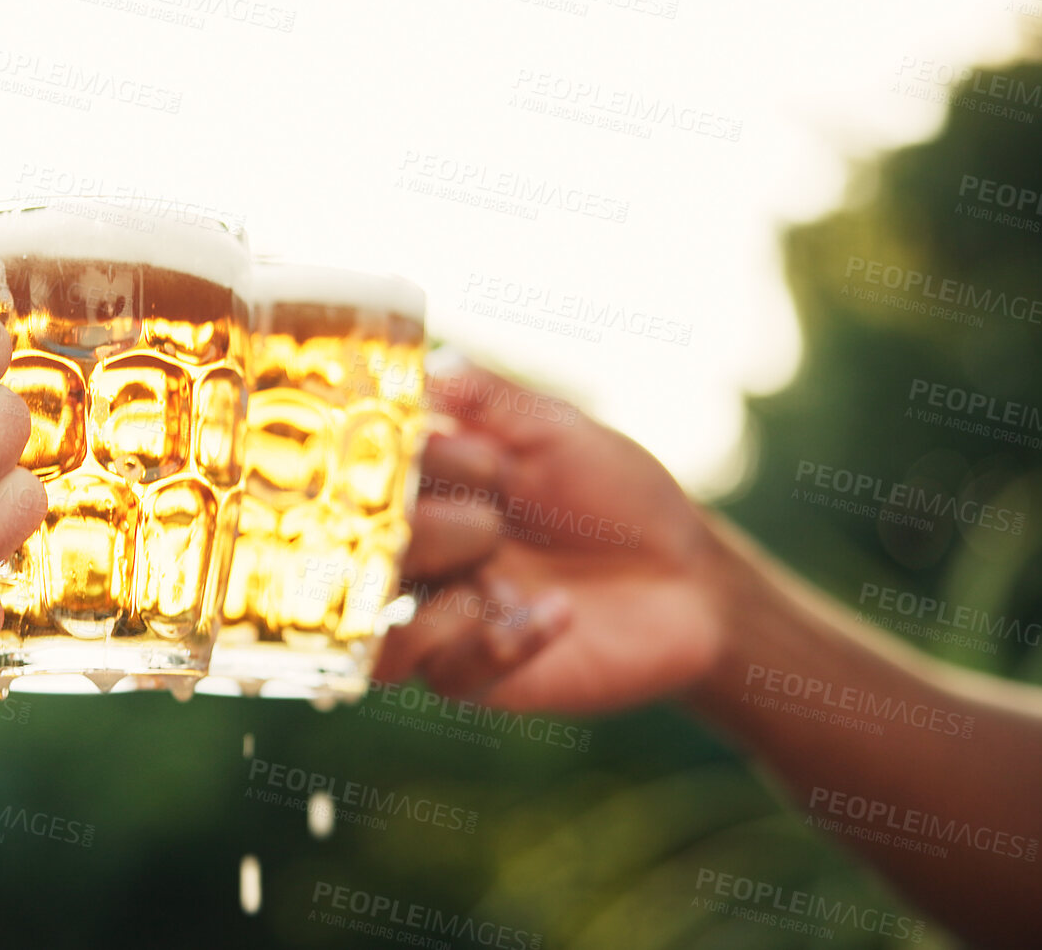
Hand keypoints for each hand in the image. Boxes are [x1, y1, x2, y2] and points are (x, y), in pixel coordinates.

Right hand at [374, 362, 727, 713]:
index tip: (474, 456)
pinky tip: (555, 613)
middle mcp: (415, 563)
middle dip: (414, 532)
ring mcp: (441, 623)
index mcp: (419, 496)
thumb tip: (425, 363)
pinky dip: (497, 643)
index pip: (358, 484)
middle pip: (352, 561)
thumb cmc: (617, 495)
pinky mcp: (479, 678)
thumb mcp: (555, 430)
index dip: (398, 468)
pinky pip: (447, 675)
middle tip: (489, 519)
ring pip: (373, 638)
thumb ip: (488, 398)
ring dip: (424, 600)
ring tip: (491, 570)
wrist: (689, 579)